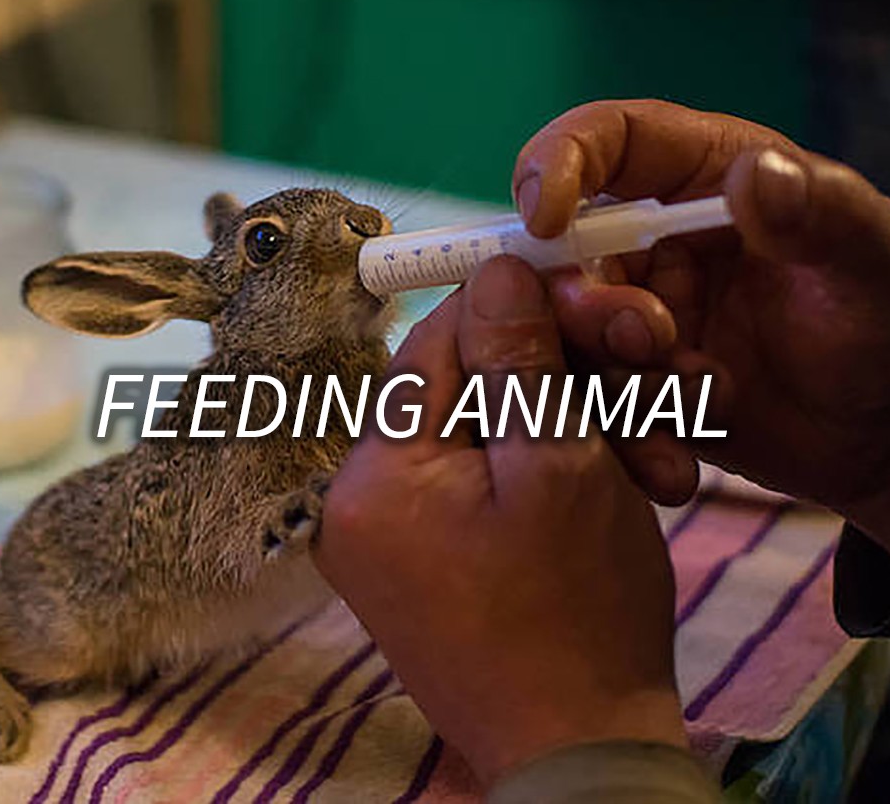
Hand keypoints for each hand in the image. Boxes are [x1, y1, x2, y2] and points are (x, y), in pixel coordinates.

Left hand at [314, 257, 684, 787]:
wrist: (584, 758)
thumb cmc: (577, 619)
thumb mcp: (561, 469)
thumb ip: (522, 362)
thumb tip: (497, 267)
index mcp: (375, 475)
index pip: (435, 341)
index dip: (514, 306)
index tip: (586, 293)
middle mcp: (365, 498)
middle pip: (469, 385)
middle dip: (567, 378)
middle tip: (649, 377)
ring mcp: (396, 530)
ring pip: (493, 430)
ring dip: (580, 429)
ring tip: (658, 462)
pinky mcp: (432, 551)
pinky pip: (491, 477)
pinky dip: (557, 471)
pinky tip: (630, 485)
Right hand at [513, 99, 889, 549]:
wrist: (878, 437)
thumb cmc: (887, 325)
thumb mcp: (870, 262)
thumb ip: (821, 214)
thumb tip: (755, 176)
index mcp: (702, 177)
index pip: (606, 141)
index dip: (556, 163)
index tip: (546, 218)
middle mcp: (653, 240)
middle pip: (565, 251)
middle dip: (588, 302)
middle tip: (650, 340)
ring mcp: (634, 313)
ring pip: (563, 334)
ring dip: (611, 373)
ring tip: (695, 399)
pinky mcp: (629, 379)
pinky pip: (587, 398)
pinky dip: (620, 429)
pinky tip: (677, 453)